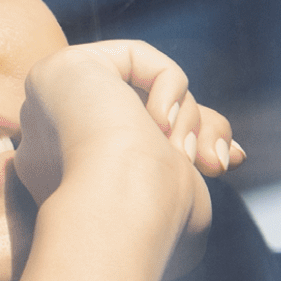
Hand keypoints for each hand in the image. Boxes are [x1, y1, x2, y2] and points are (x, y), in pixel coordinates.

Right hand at [15, 41, 232, 272]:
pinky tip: (158, 122)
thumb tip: (231, 155)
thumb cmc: (147, 222)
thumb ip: (192, 159)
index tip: (230, 163)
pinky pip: (137, 58)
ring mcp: (49, 107)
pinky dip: (168, 85)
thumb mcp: (177, 187)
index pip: (132, 140)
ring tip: (182, 151)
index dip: (189, 140)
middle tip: (221, 163)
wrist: (117, 209)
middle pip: (141, 110)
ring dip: (185, 116)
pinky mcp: (59, 71)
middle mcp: (50, 144)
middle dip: (196, 126)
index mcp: (66, 181)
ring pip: (142, 88)